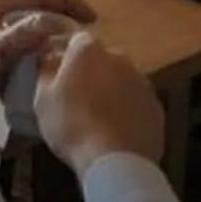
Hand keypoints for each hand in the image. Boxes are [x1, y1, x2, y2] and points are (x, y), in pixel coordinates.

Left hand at [0, 0, 94, 123]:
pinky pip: (24, 42)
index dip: (68, 3)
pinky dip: (40, 48)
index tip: (91, 19)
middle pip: (37, 5)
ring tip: (73, 48)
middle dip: (63, 16)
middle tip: (86, 34)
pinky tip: (51, 62)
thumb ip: (24, 34)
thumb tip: (58, 22)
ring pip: (31, 24)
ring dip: (52, 33)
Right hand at [32, 32, 166, 172]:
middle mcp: (120, 58)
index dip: (67, 57)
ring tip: (98, 120)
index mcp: (89, 50)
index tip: (59, 75)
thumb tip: (50, 59)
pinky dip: (128, 112)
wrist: (115, 160)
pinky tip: (117, 132)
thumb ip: (46, 72)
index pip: (76, 41)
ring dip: (111, 92)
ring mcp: (142, 83)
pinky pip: (137, 103)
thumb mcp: (43, 100)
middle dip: (92, 74)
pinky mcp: (157, 108)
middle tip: (78, 100)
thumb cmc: (72, 126)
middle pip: (102, 60)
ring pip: (122, 81)